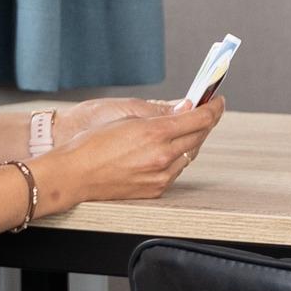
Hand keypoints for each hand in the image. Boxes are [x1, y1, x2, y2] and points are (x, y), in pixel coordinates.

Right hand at [43, 100, 222, 208]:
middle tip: (207, 111)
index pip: (201, 119)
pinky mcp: (155, 190)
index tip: (217, 100)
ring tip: (186, 128)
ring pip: (189, 154)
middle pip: (200, 136)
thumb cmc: (91, 143)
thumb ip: (160, 114)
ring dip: (191, 140)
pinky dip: (178, 157)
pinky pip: (176, 170)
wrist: (72, 175)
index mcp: (156, 133)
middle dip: (206, 122)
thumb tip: (185, 108)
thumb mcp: (126, 118)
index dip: (214, 107)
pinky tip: (170, 149)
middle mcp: (163, 156)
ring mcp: (161, 176)